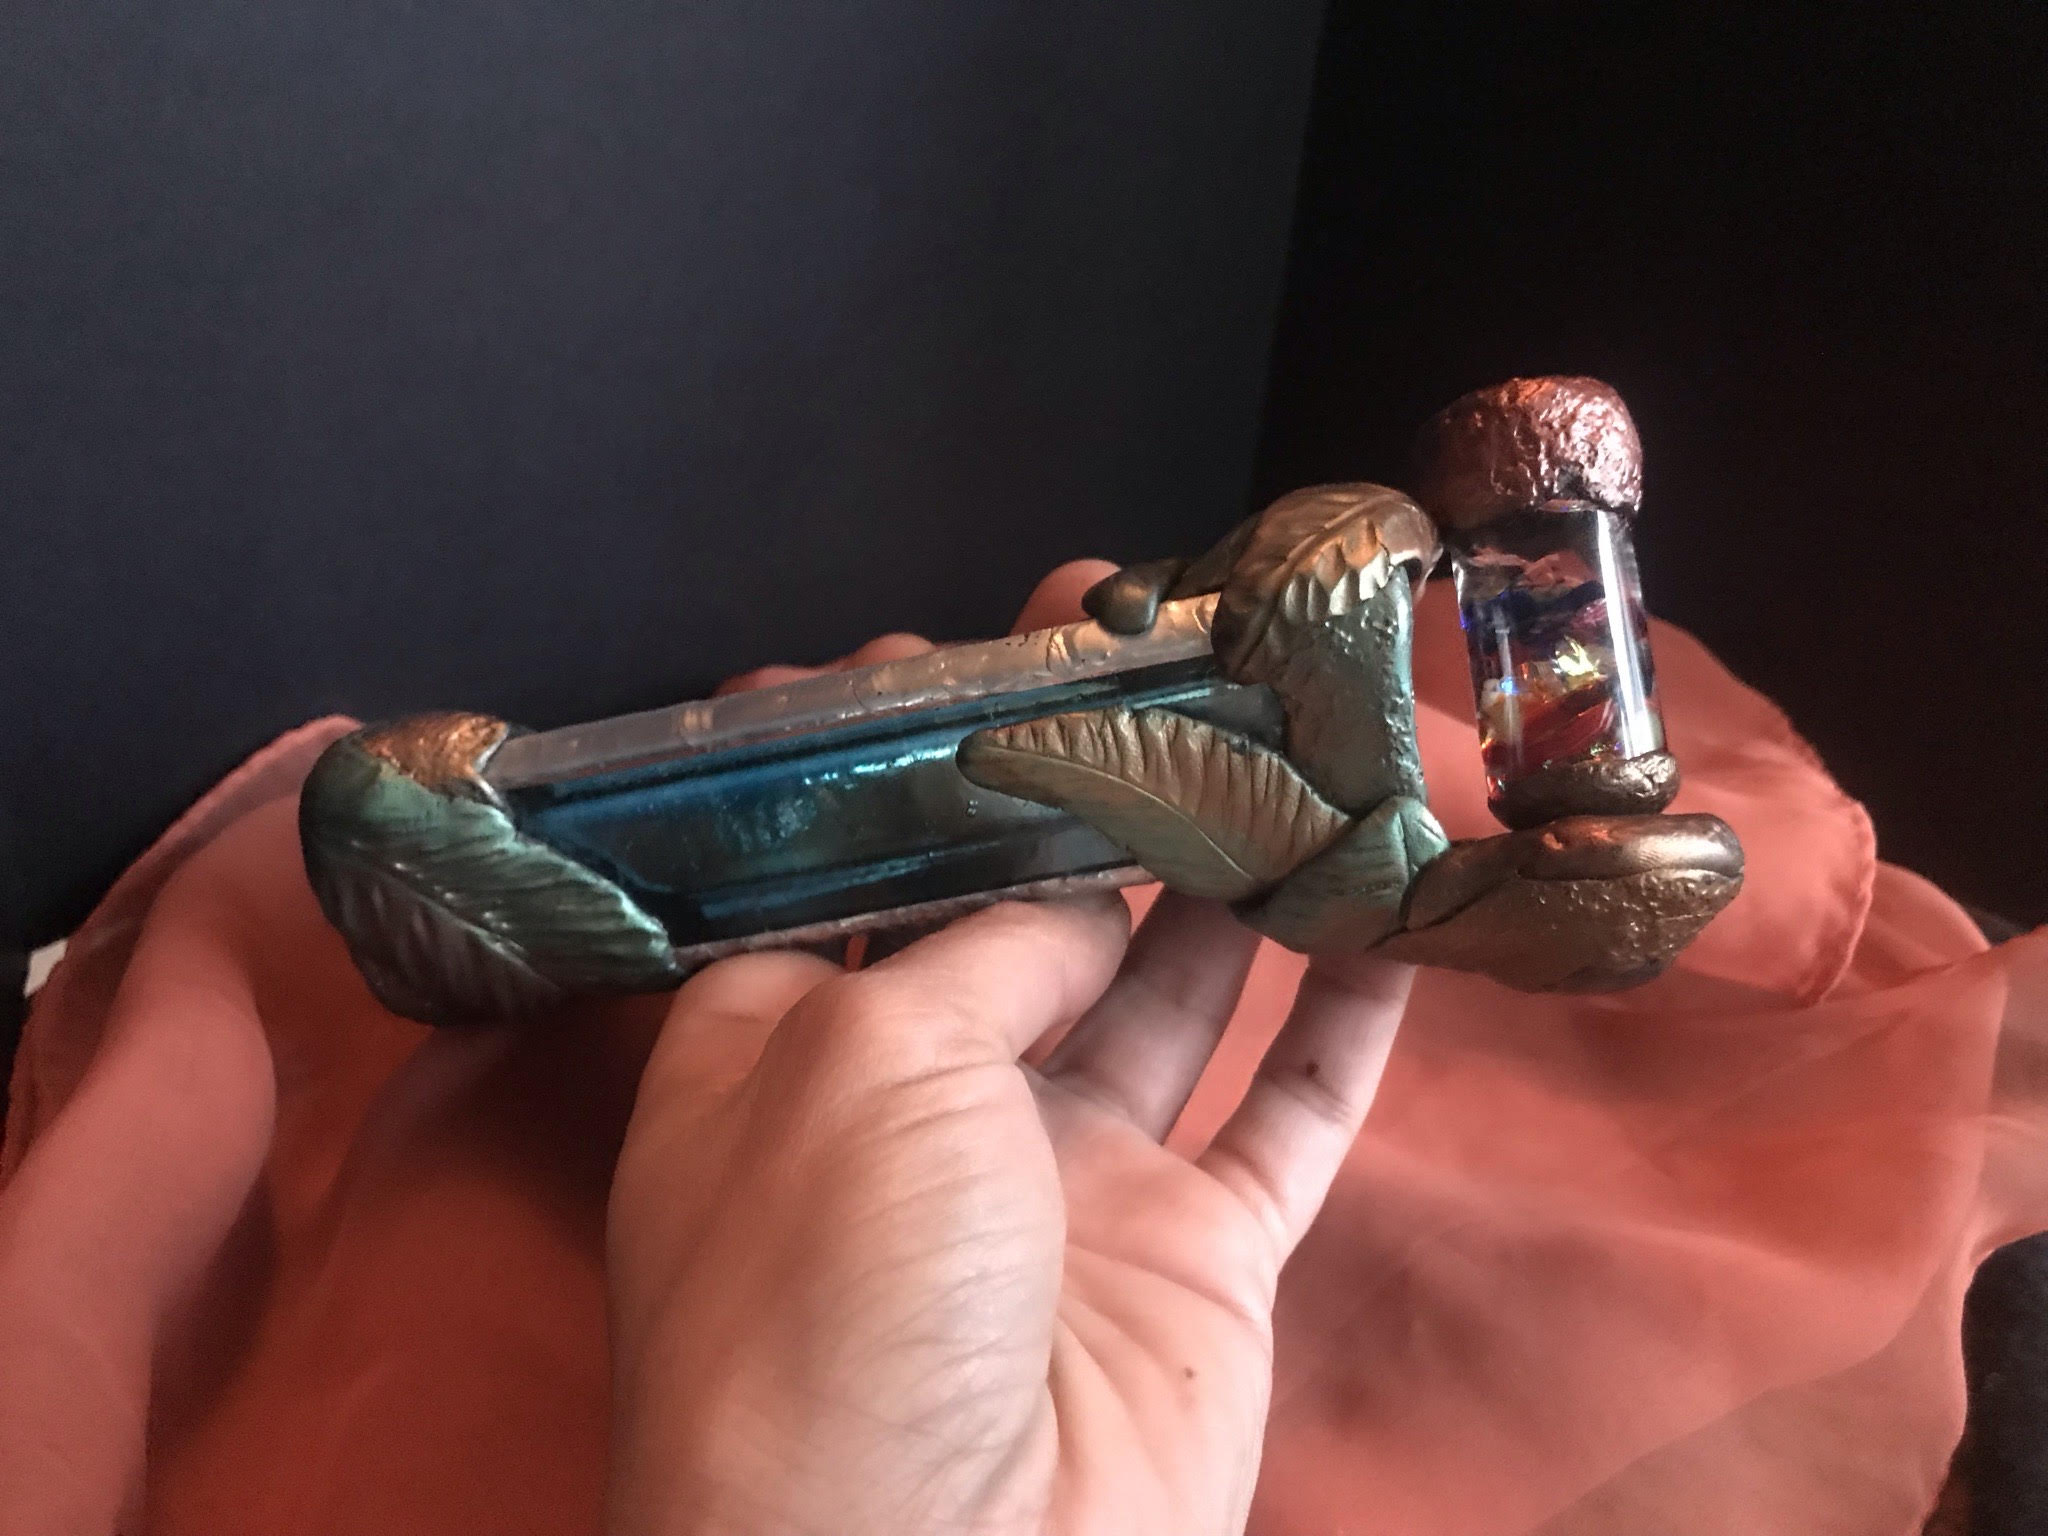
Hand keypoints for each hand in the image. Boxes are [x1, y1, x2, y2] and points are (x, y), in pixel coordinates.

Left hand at [604, 566, 1415, 1535]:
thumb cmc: (836, 1295)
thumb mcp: (864, 1064)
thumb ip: (981, 945)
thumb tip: (1076, 885)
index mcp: (786, 1053)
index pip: (855, 872)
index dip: (924, 769)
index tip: (1001, 656)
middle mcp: (925, 1103)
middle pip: (1025, 916)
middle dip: (1101, 795)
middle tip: (1187, 658)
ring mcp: (1068, 1183)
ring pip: (1167, 994)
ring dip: (1237, 883)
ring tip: (1309, 749)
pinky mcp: (1194, 1261)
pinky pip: (1285, 1118)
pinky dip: (1347, 1025)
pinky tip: (1396, 917)